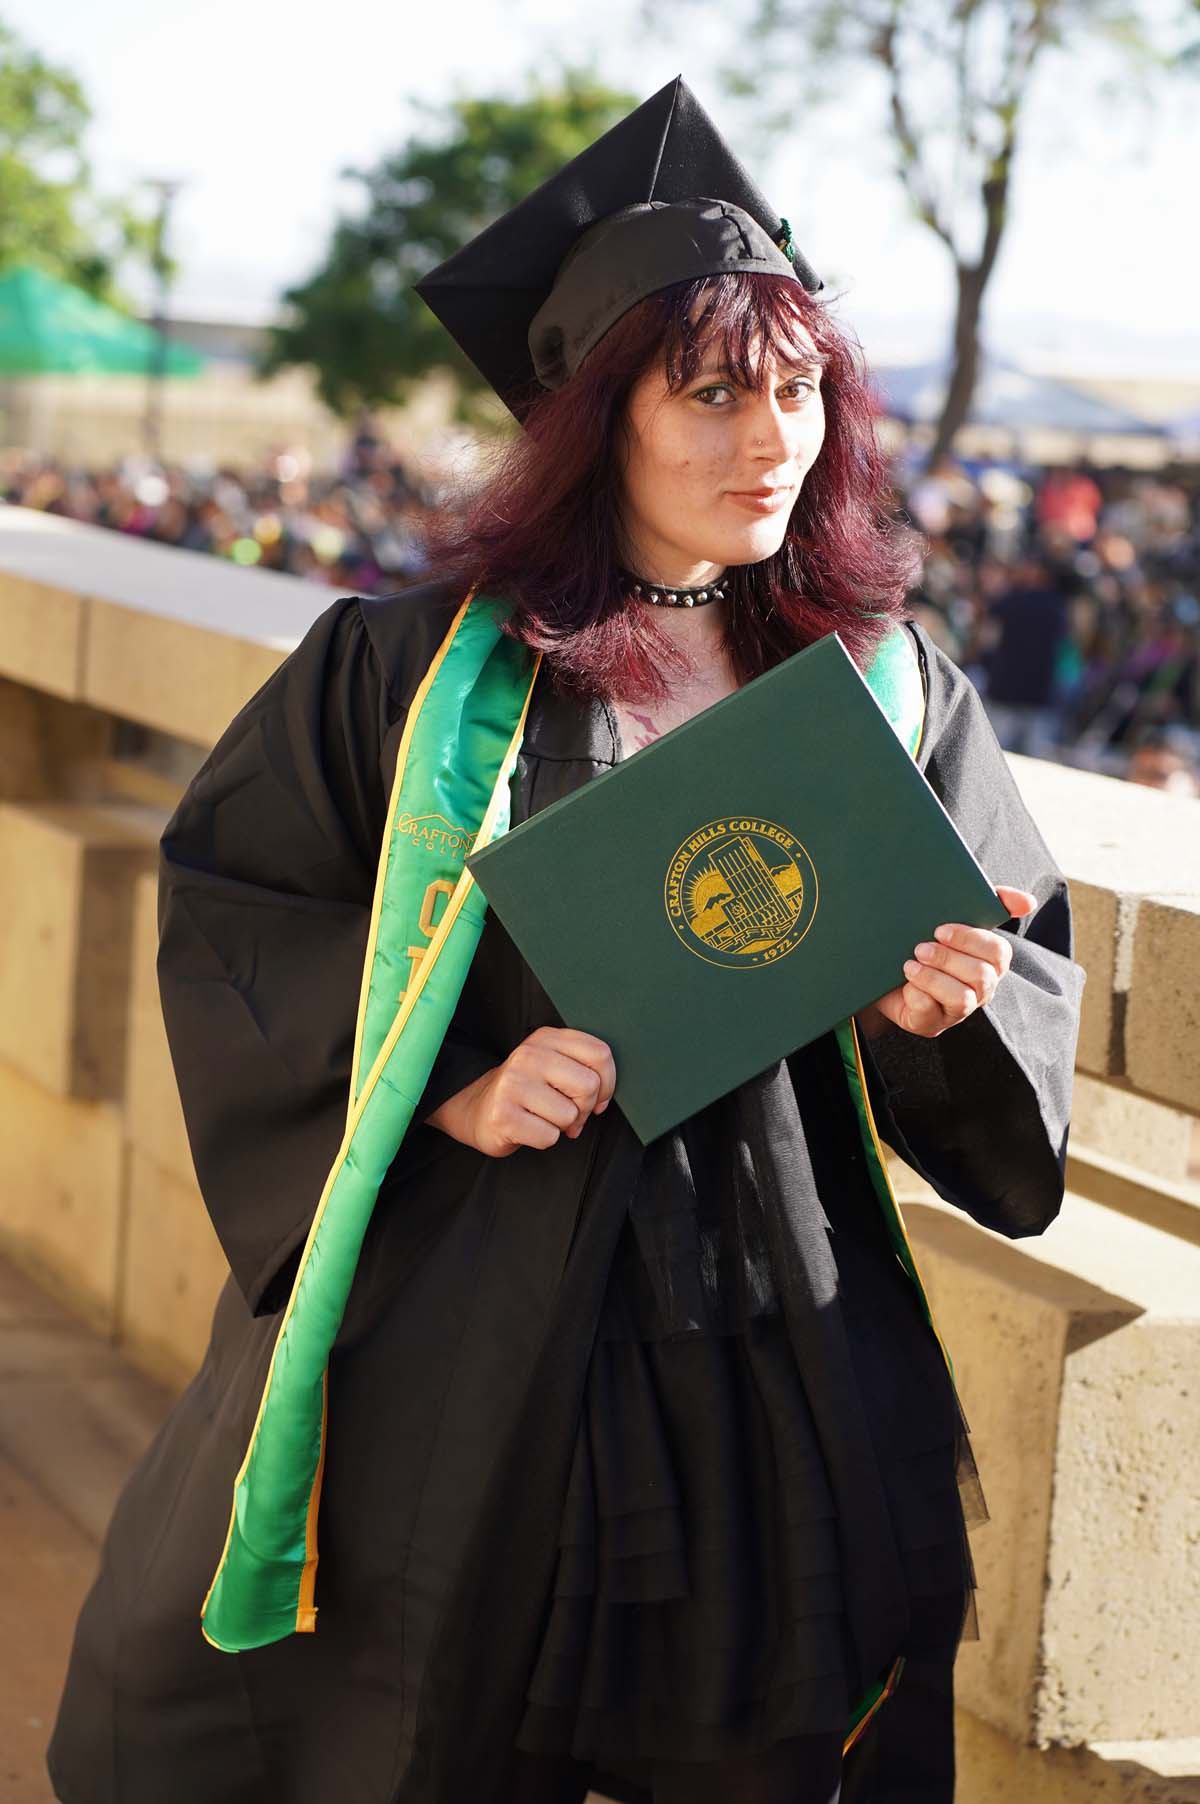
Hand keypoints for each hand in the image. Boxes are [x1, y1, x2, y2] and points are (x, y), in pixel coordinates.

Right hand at [423, 1025, 616, 1156]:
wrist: (478, 1109)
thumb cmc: (527, 1091)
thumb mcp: (553, 1065)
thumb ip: (584, 1068)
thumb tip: (603, 1097)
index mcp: (546, 1038)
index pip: (600, 1054)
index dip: (607, 1083)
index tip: (595, 1097)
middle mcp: (528, 1055)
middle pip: (589, 1086)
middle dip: (584, 1108)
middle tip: (567, 1113)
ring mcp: (513, 1084)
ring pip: (570, 1115)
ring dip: (562, 1126)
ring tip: (543, 1118)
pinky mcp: (503, 1114)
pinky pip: (549, 1136)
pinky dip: (544, 1139)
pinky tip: (528, 1128)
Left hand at [855, 885, 1035, 1041]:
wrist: (882, 970)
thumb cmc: (923, 941)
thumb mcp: (951, 917)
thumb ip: (992, 902)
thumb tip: (1029, 902)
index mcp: (990, 962)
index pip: (998, 952)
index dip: (972, 940)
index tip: (941, 929)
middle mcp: (980, 988)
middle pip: (982, 976)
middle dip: (949, 959)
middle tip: (921, 947)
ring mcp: (957, 1010)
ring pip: (962, 999)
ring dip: (934, 979)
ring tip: (910, 965)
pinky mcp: (931, 1024)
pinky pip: (931, 1013)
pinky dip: (918, 996)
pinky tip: (906, 984)